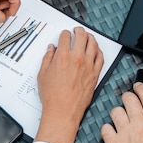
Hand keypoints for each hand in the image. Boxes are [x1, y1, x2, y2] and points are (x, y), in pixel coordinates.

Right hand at [36, 28, 104, 142]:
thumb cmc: (53, 97)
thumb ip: (47, 59)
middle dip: (79, 30)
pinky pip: (100, 57)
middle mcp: (77, 59)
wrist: (63, 111)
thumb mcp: (42, 75)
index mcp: (62, 57)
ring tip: (87, 36)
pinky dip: (98, 50)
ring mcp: (88, 65)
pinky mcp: (95, 73)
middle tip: (77, 30)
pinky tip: (96, 49)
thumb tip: (51, 49)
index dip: (64, 34)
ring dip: (90, 37)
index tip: (64, 35)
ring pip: (93, 44)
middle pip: (82, 36)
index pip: (65, 37)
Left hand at [101, 83, 142, 142]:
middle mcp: (140, 126)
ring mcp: (125, 135)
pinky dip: (108, 128)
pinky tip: (113, 133)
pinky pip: (105, 128)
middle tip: (128, 101)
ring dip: (118, 112)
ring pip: (115, 112)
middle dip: (128, 97)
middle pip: (129, 99)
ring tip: (121, 118)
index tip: (139, 86)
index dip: (142, 88)